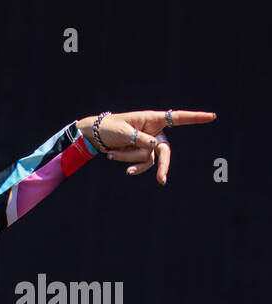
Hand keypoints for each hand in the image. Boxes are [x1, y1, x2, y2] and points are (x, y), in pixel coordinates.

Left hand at [78, 109, 217, 183]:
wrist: (97, 135)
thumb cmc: (111, 127)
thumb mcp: (124, 132)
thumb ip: (140, 139)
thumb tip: (155, 146)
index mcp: (153, 120)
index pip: (178, 118)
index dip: (195, 118)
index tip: (212, 116)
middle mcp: (154, 132)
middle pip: (165, 151)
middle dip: (162, 166)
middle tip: (161, 181)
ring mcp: (148, 144)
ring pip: (146, 159)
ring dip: (128, 159)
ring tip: (111, 154)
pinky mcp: (140, 153)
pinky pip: (138, 163)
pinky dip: (125, 161)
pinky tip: (110, 156)